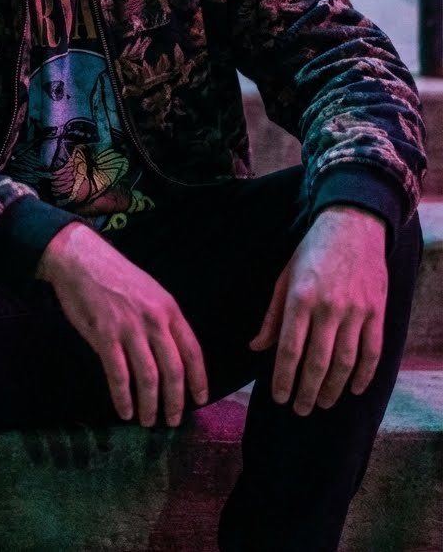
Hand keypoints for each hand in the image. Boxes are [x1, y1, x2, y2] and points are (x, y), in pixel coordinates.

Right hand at [36, 222, 207, 426]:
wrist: (82, 259)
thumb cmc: (116, 276)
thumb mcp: (150, 291)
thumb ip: (163, 320)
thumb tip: (173, 354)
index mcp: (169, 309)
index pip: (192, 350)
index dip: (199, 379)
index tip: (201, 400)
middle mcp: (154, 320)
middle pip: (173, 370)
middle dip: (175, 401)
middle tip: (173, 421)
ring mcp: (129, 328)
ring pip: (148, 377)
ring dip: (150, 405)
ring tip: (148, 421)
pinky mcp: (104, 336)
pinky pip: (118, 375)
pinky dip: (123, 397)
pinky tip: (124, 410)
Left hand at [249, 205, 387, 415]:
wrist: (353, 224)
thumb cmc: (313, 250)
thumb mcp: (285, 276)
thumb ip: (273, 315)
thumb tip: (256, 347)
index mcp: (301, 297)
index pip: (290, 349)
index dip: (283, 378)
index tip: (279, 398)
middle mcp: (329, 306)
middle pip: (317, 363)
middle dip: (306, 391)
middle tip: (300, 409)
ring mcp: (356, 310)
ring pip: (345, 362)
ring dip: (333, 389)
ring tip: (322, 402)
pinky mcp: (377, 310)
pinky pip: (372, 351)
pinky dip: (364, 375)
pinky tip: (354, 389)